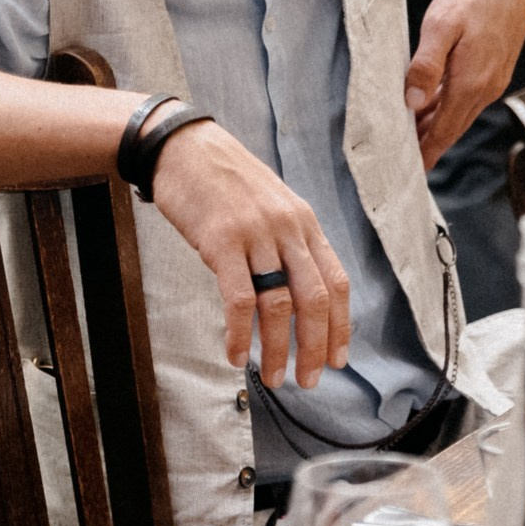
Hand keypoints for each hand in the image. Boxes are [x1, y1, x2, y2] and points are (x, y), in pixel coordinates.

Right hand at [146, 116, 353, 389]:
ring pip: (278, 304)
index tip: (338, 359)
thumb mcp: (271, 204)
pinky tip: (236, 353)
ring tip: (271, 376)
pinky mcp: (221, 241)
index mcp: (303, 222)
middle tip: (308, 380)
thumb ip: (288, 243)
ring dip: (277, 348)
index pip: (335, 281)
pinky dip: (240, 333)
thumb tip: (298, 294)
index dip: (340, 326)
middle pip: (313, 299)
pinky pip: (238, 298)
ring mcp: (254, 234)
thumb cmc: (224, 179)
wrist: (184, 146)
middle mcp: (286, 228)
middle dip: (315, 347)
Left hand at [408, 0, 524, 165]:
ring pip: (459, 113)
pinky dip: (447, 108)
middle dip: (429, 145)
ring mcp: (492, 81)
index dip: (427, 152)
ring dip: (436, 126)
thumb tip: (412, 103)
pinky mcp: (494, 71)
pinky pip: (467, 99)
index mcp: (471, 83)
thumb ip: (425, 66)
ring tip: (410, 136)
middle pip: (452, 127)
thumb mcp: (440, 27)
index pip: (444, 131)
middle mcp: (485, 88)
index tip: (411, 172)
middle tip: (403, 159)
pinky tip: (429, 105)